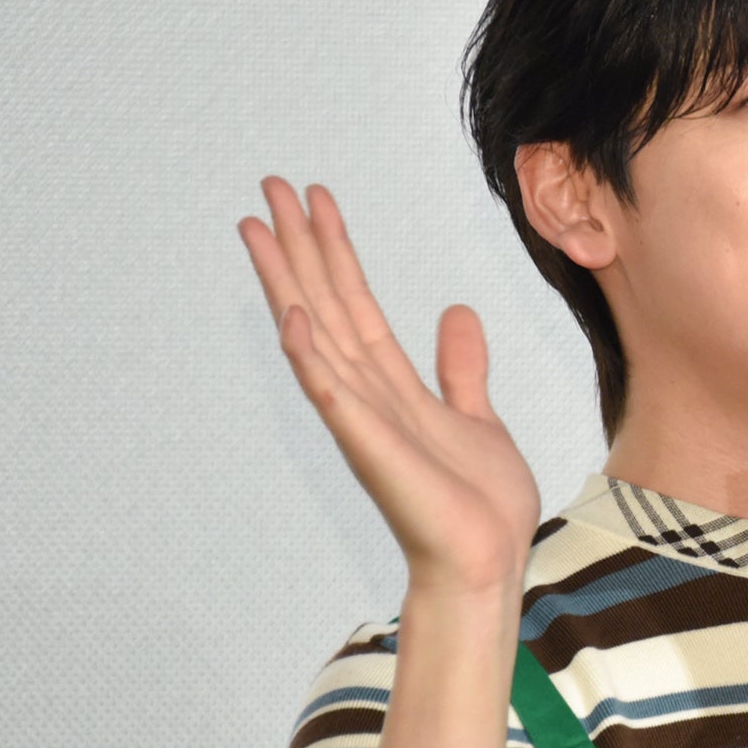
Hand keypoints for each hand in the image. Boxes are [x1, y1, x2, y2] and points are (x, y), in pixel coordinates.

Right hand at [239, 176, 540, 597]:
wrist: (486, 561)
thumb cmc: (477, 504)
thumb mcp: (477, 416)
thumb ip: (461, 367)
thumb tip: (456, 311)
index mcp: (393, 385)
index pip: (355, 303)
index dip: (336, 251)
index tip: (318, 201)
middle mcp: (369, 395)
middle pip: (326, 304)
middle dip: (301, 245)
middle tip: (270, 186)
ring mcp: (365, 419)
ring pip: (318, 335)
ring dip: (289, 281)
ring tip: (261, 226)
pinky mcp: (372, 447)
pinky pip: (335, 395)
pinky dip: (311, 356)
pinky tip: (292, 315)